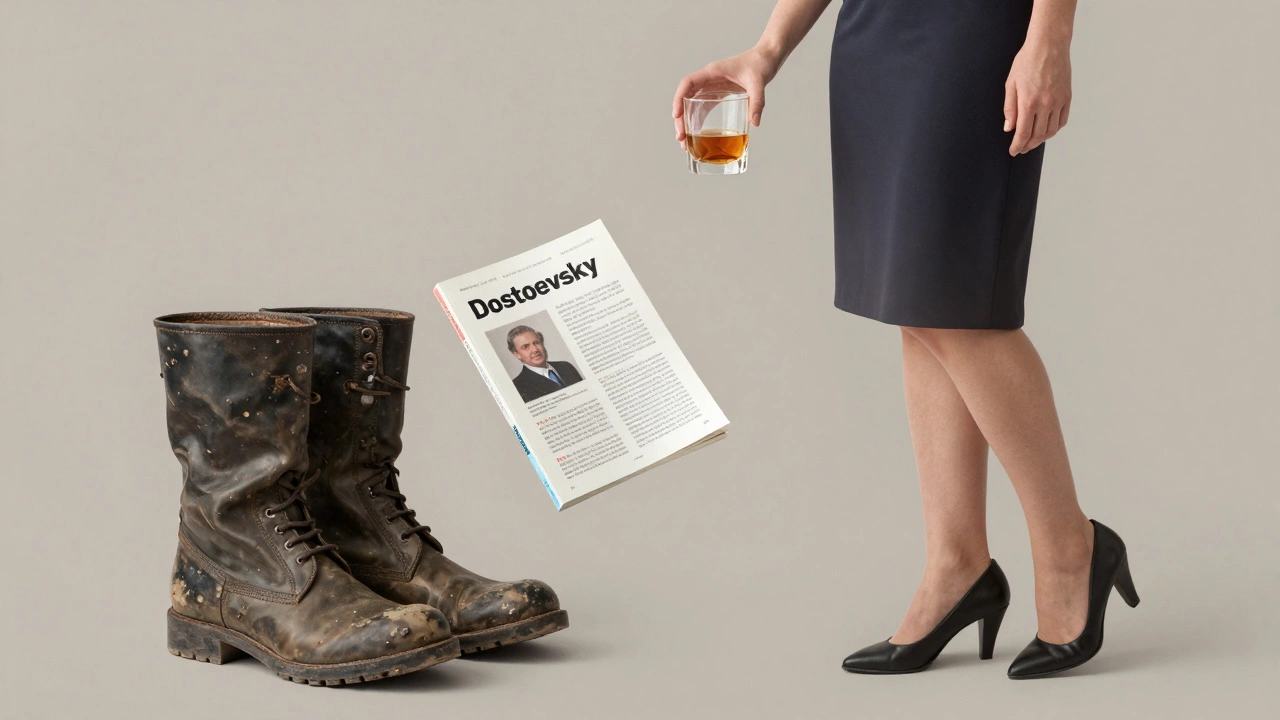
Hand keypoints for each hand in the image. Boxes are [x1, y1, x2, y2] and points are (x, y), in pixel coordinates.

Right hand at [672, 46, 778, 146]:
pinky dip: (697, 121)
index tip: (677, 115)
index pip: (688, 84)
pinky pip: (703, 108)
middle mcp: (708, 80)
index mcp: (712, 72)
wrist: (766, 58)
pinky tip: (696, 135)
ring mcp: (712, 87)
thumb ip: (757, 101)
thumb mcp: (758, 82)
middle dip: (681, 119)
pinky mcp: (718, 94)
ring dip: (686, 123)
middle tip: (681, 138)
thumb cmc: (760, 64)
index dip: (679, 98)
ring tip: (685, 142)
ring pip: (692, 105)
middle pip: (686, 98)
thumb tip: (754, 123)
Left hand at [1003, 40, 1071, 154]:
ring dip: (1041, 139)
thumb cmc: (1027, 61)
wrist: (1049, 45)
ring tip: (1033, 141)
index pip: (1023, 133)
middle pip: (1038, 135)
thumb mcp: (1011, 84)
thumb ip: (1009, 108)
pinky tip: (1047, 129)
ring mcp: (1058, 101)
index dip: (1018, 145)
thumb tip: (1009, 128)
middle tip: (1021, 148)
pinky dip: (1054, 129)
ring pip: (1051, 130)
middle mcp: (1045, 104)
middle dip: (1028, 145)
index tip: (1014, 151)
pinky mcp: (1067, 97)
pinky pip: (1062, 120)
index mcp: (1028, 102)